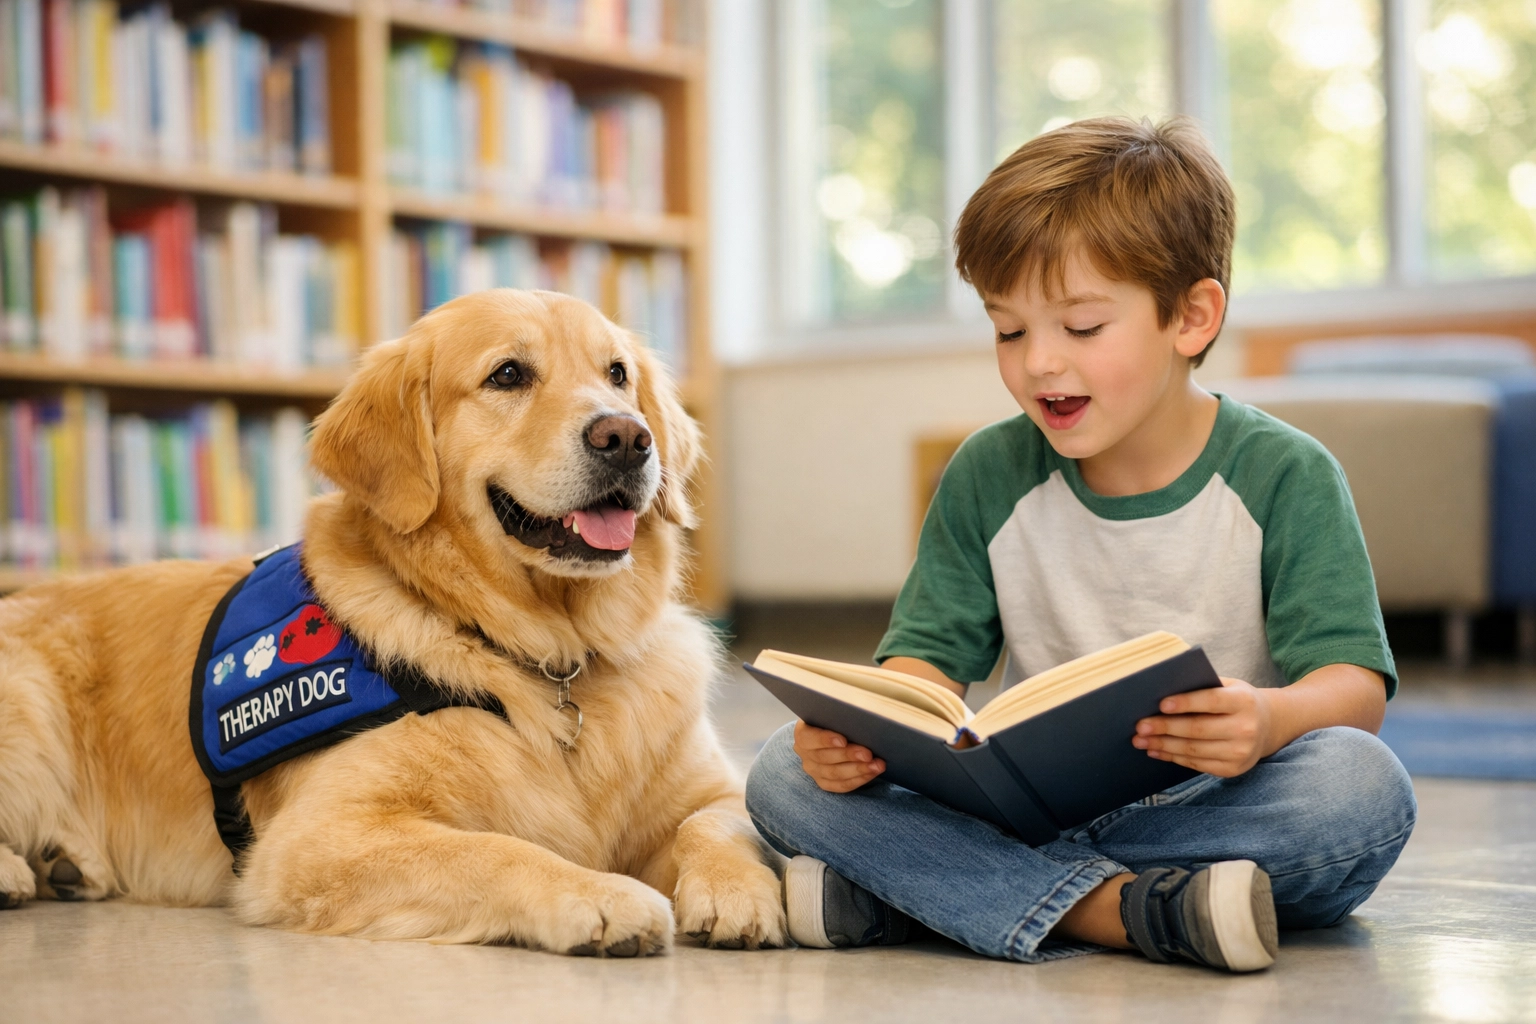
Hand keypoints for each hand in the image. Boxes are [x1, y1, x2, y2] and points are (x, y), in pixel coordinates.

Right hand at [792, 721, 884, 792]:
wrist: (833, 733)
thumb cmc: (835, 719)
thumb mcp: (834, 713)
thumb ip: (840, 714)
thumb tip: (860, 715)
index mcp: (802, 733)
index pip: (808, 738)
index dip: (825, 740)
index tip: (843, 740)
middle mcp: (805, 754)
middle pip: (825, 758)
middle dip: (849, 756)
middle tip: (868, 754)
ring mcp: (814, 770)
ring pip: (835, 774)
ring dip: (858, 770)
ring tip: (877, 765)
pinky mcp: (824, 782)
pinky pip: (842, 785)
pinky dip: (859, 779)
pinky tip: (873, 772)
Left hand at [1133, 678, 1274, 777]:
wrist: (1269, 726)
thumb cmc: (1237, 701)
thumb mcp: (1228, 686)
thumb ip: (1202, 686)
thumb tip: (1161, 689)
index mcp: (1244, 701)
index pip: (1212, 701)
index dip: (1186, 703)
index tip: (1161, 704)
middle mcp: (1246, 728)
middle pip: (1198, 729)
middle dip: (1165, 728)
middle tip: (1140, 725)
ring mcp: (1241, 752)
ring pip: (1194, 750)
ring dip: (1164, 745)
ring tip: (1141, 740)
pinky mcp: (1233, 769)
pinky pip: (1197, 764)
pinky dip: (1173, 757)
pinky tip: (1156, 751)